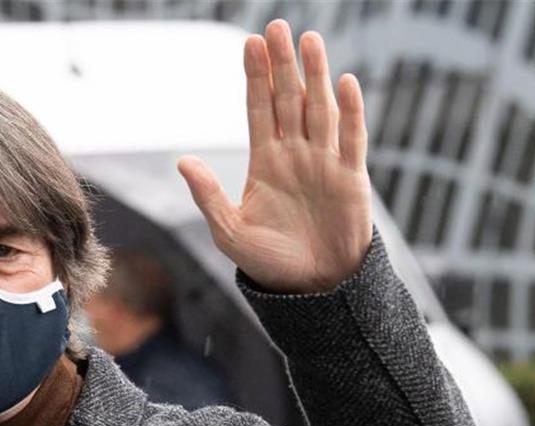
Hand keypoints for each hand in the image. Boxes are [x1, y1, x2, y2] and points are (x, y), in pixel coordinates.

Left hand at [178, 21, 372, 293]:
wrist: (313, 290)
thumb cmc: (271, 264)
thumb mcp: (230, 232)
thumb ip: (208, 196)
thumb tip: (183, 161)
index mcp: (266, 163)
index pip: (259, 110)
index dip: (255, 77)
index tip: (250, 44)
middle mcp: (296, 155)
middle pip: (288, 100)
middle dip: (283, 64)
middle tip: (277, 27)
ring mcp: (324, 163)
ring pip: (319, 110)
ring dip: (315, 76)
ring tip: (309, 41)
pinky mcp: (350, 179)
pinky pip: (351, 139)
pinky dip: (350, 112)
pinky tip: (344, 84)